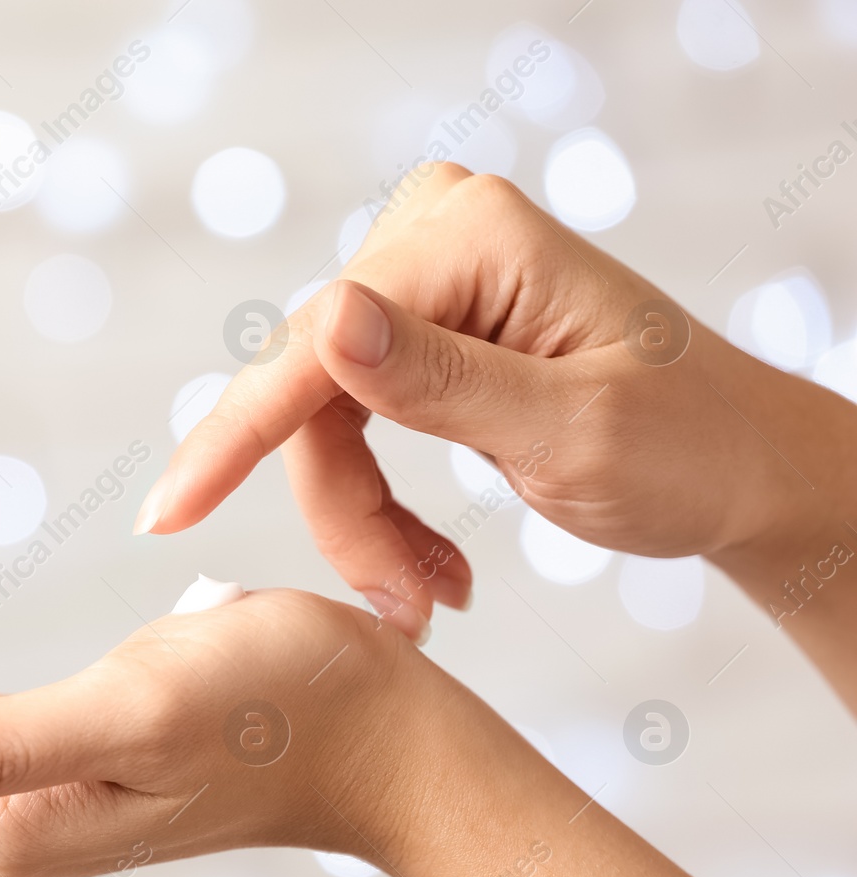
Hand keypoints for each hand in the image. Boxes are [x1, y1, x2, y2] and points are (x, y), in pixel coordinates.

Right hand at [138, 163, 851, 640]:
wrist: (739, 466)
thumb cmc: (689, 449)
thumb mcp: (574, 431)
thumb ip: (442, 381)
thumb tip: (324, 321)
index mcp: (476, 240)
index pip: (319, 345)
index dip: (236, 436)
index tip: (167, 515)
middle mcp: (438, 238)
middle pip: (313, 390)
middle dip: (345, 513)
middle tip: (408, 610)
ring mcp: (426, 276)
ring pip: (320, 417)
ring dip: (362, 521)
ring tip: (429, 598)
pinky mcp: (421, 323)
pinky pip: (347, 419)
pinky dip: (374, 503)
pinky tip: (428, 562)